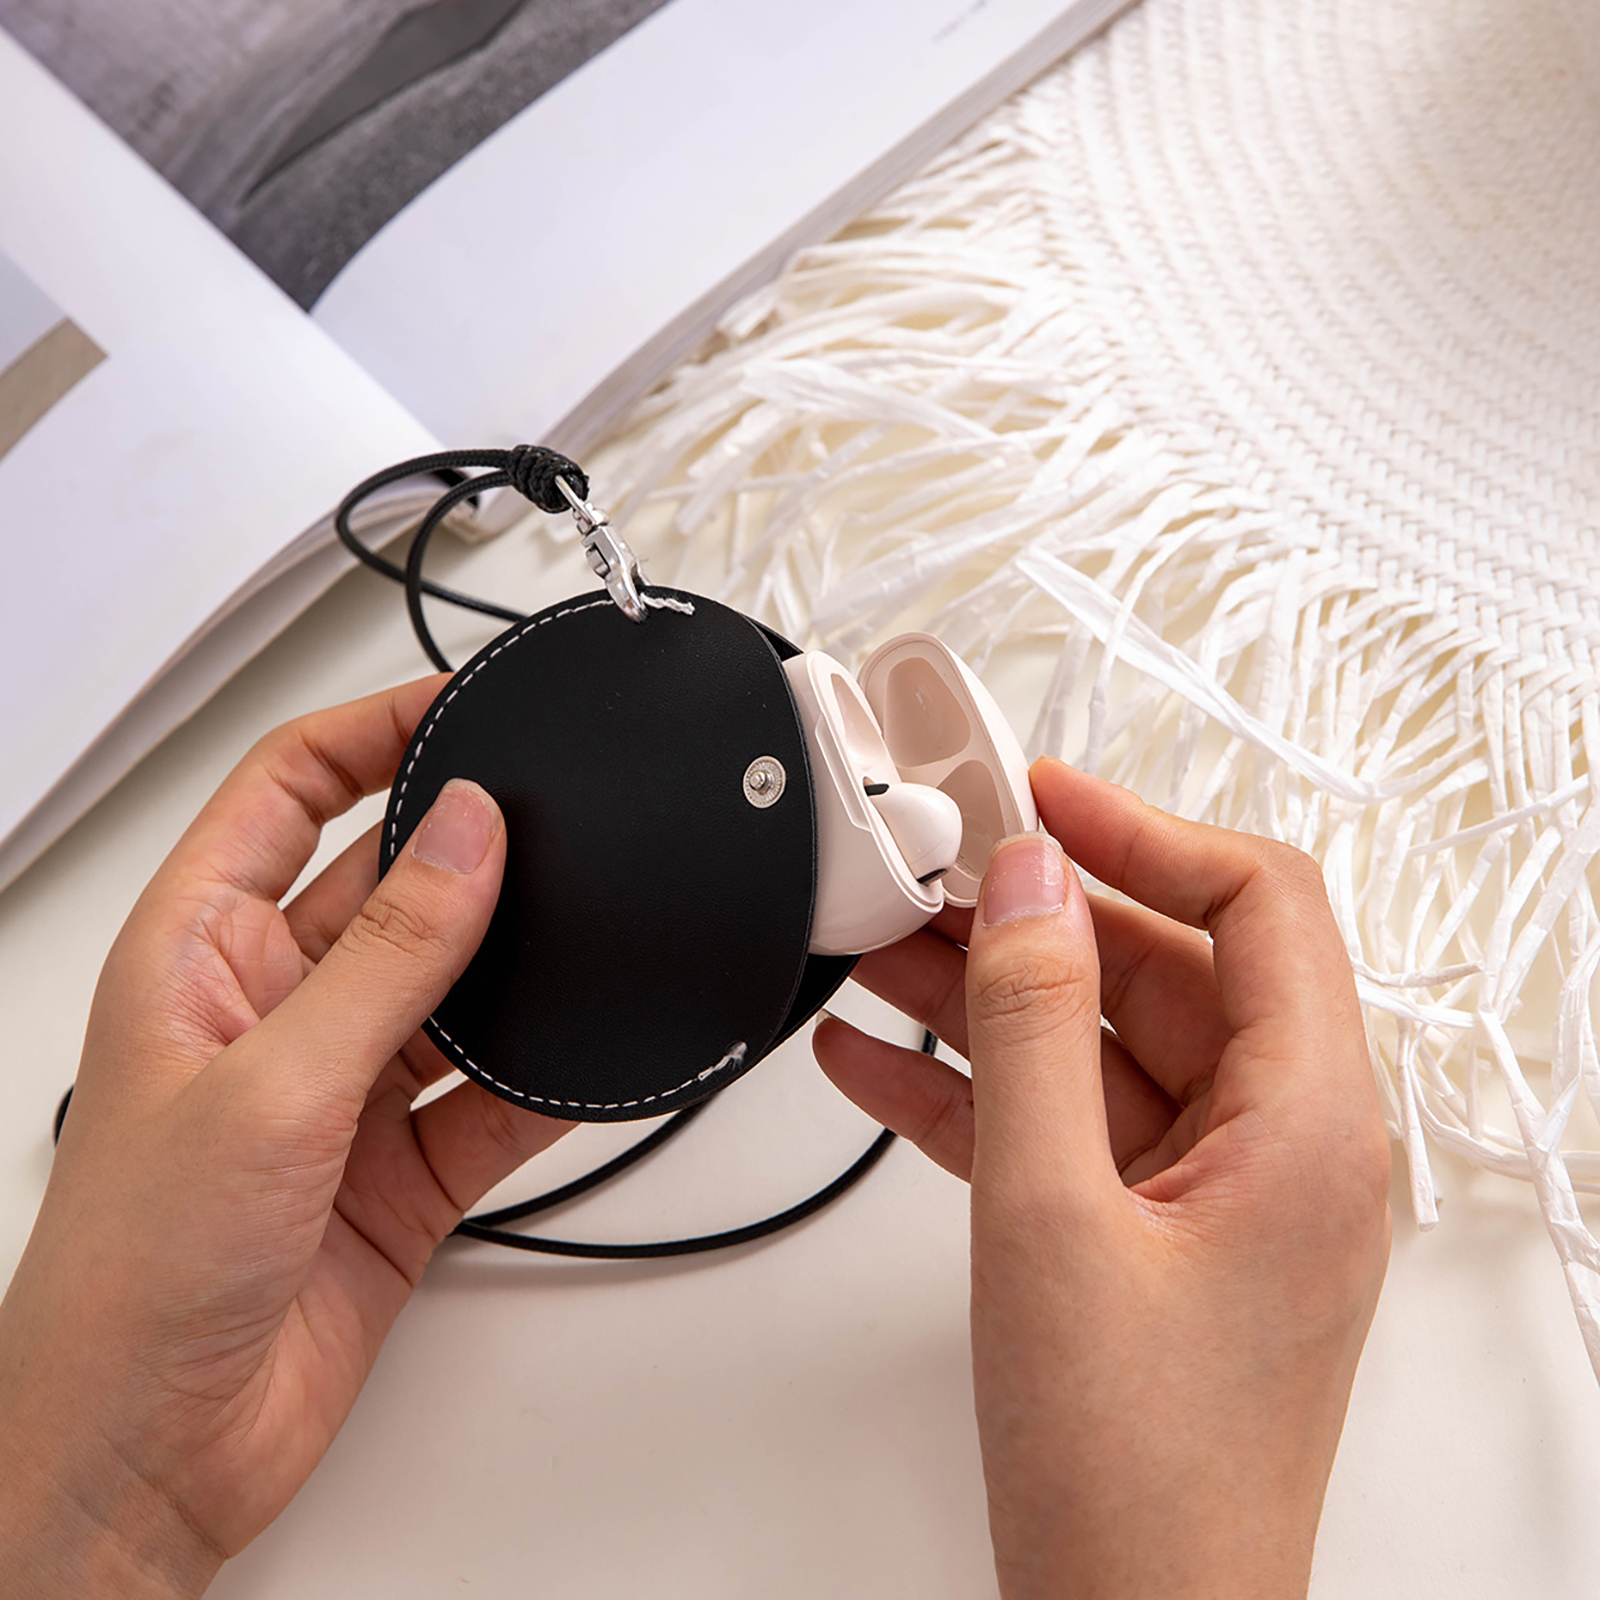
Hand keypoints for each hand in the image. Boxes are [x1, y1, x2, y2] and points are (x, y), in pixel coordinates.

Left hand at [0, 680, 571, 1597]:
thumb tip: (468, 834)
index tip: (464, 706)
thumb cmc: (130, 1277)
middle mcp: (275, 1008)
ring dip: (515, 970)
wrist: (153, 1460)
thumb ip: (386, 957)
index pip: (288, 789)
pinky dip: (547, 1080)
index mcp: (199, 953)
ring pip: (455, 990)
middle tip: (556, 822)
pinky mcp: (402, 1168)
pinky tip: (589, 1058)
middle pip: (390, 883)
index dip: (372, 731)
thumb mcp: (269, 1088)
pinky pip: (495, 1098)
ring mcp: (344, 1089)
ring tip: (582, 934)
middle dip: (468, 853)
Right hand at [815, 760, 1391, 1598]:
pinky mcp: (1145, 1230)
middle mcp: (1277, 1144)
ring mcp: (1210, 1189)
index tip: (1038, 797)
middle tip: (925, 877)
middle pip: (1163, 965)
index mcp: (1306, 1124)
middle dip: (1034, 917)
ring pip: (1099, 1039)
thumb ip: (1033, 1027)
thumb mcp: (1049, 1214)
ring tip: (875, 958)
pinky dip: (976, 1083)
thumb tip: (1027, 885)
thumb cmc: (1134, 1474)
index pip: (1257, 903)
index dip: (1145, 830)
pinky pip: (1062, 1117)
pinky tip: (875, 1062)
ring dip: (988, 996)